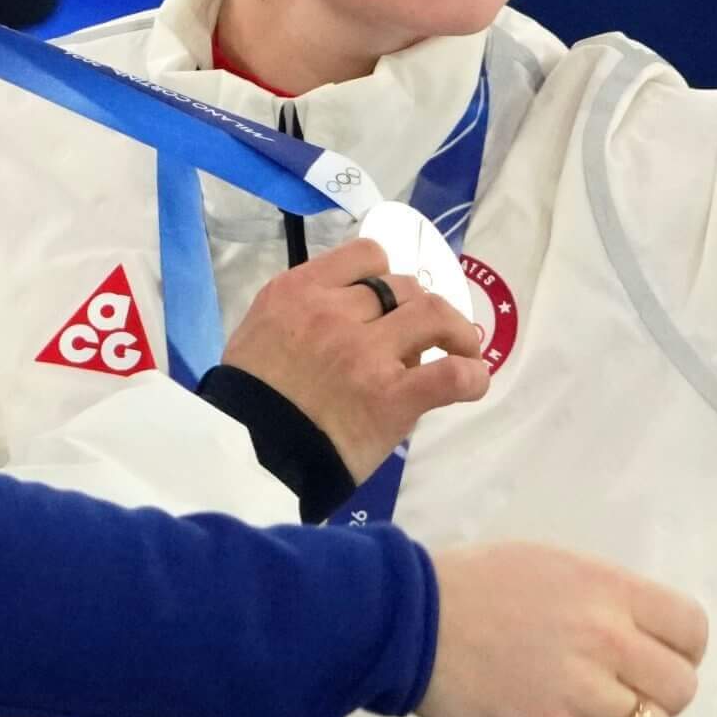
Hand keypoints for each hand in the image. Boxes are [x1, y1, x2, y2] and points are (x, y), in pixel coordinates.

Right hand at [221, 238, 487, 484]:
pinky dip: (471, 375)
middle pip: (403, 287)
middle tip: (421, 339)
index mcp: (297, 291)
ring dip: (455, 330)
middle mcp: (333, 312)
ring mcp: (364, 352)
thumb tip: (360, 319)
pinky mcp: (390, 396)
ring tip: (462, 350)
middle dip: (416, 310)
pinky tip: (472, 382)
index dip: (386, 277)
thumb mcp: (260, 333)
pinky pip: (451, 373)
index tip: (388, 303)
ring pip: (433, 313)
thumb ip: (304, 314)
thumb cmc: (246, 405)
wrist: (243, 461)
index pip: (366, 255)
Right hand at [418, 542, 706, 716]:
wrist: (413, 619)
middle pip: (680, 686)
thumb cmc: (479, 583)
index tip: (660, 659)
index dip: (685, 650)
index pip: (691, 627)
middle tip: (630, 697)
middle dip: (663, 697)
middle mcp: (604, 636)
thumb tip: (638, 633)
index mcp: (608, 588)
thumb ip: (604, 596)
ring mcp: (576, 689)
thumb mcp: (555, 564)